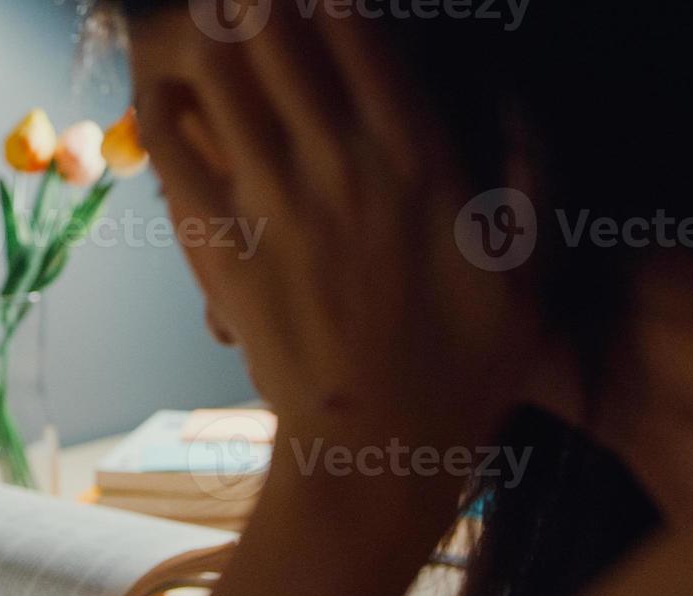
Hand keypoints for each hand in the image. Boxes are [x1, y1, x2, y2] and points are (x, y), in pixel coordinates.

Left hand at [135, 10, 540, 456]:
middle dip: (265, 5)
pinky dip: (166, 116)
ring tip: (211, 14)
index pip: (366, 41)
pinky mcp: (225, 253)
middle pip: (284, 45)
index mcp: (419, 163)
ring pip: (228, 88)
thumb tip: (516, 93)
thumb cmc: (463, 367)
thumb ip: (529, 172)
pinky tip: (164, 89)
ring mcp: (275, 209)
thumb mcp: (526, 270)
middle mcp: (341, 169)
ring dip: (217, 38)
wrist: (377, 453)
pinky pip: (181, 162)